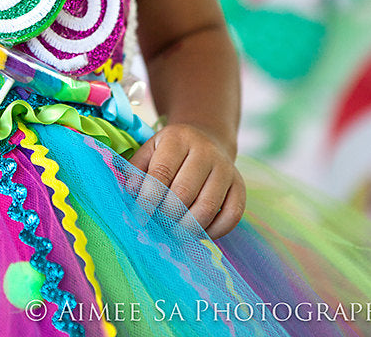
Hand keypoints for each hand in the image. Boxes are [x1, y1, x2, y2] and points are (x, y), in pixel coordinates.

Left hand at [128, 123, 245, 238]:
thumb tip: (130, 193)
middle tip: (157, 227)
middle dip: (166, 216)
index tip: (139, 218)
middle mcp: (205, 151)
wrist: (207, 139)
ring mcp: (226, 169)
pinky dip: (213, 231)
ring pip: (207, 207)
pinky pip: (231, 216)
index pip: (161, 173)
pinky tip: (198, 232)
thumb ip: (136, 170)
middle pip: (184, 193)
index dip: (147, 200)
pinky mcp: (240, 186)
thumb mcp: (149, 151)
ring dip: (187, 227)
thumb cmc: (169, 152)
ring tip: (173, 233)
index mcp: (178, 139)